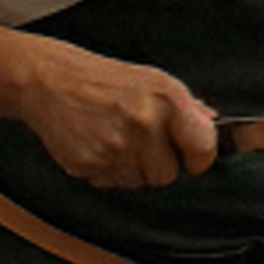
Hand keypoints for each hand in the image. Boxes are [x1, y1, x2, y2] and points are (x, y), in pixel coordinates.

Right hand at [16, 41, 216, 189]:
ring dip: (134, 168)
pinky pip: (112, 184)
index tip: (193, 157)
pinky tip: (100, 145)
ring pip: (140, 182)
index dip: (200, 158)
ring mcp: (114, 148)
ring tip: (119, 139)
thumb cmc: (105, 79)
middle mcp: (143, 124)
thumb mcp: (154, 80)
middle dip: (161, 164)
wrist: (51, 82)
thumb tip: (213, 128)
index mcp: (166, 100)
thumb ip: (187, 107)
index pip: (203, 149)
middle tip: (144, 142)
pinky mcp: (89, 166)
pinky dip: (110, 171)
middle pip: (169, 175)